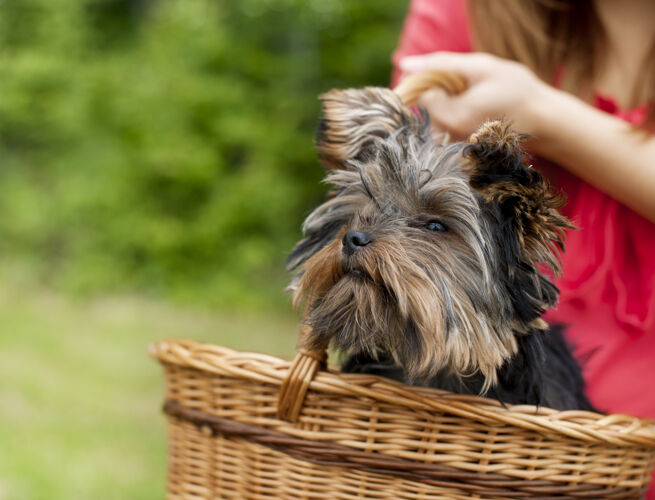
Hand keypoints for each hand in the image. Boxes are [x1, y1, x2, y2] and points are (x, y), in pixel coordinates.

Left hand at [399, 52, 550, 140]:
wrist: (543, 122)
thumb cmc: (517, 91)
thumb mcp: (481, 67)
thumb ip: (441, 64)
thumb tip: (404, 64)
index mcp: (450, 117)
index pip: (418, 93)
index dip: (431, 78)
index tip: (455, 76)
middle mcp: (446, 137)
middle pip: (425, 106)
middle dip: (441, 91)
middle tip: (472, 87)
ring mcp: (451, 146)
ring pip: (434, 116)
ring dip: (449, 103)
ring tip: (479, 100)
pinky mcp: (457, 149)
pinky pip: (444, 126)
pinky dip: (455, 114)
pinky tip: (477, 112)